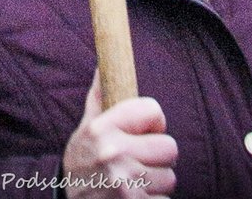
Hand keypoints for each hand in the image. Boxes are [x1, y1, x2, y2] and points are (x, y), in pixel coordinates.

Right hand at [62, 72, 176, 194]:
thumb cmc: (82, 163)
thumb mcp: (86, 129)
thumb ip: (99, 98)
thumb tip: (102, 65)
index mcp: (102, 129)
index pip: (153, 110)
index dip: (155, 122)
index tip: (147, 131)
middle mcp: (113, 154)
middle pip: (169, 147)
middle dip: (159, 156)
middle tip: (143, 161)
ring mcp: (124, 184)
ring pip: (169, 177)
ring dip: (157, 182)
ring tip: (136, 182)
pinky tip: (135, 198)